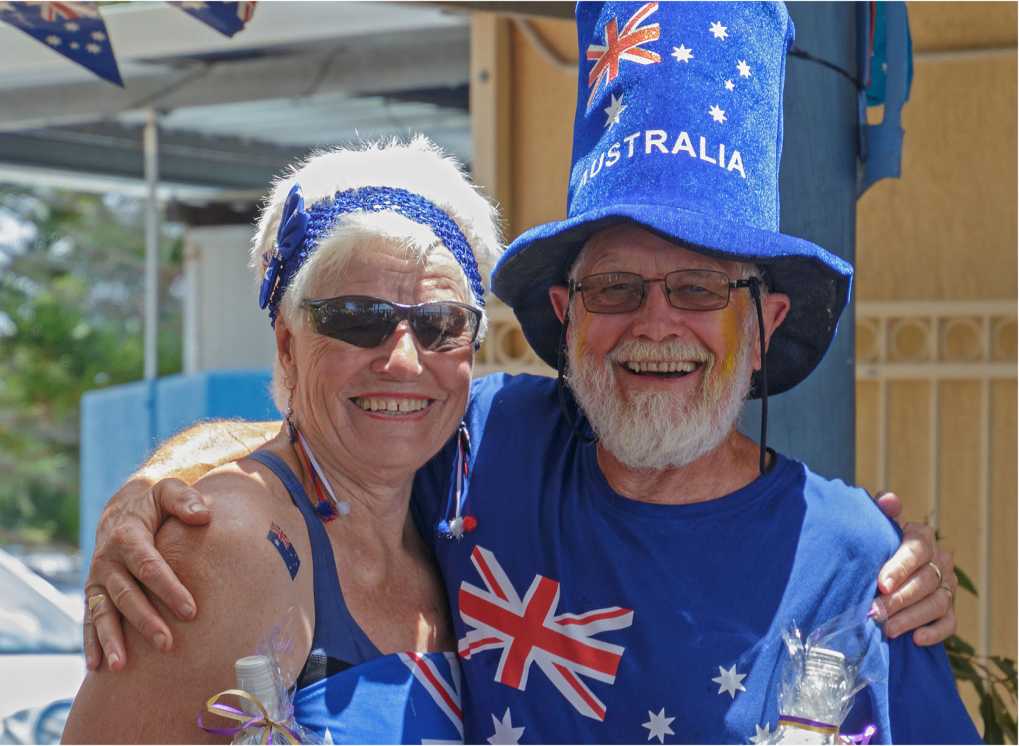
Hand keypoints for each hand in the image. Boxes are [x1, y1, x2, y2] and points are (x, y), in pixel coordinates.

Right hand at [84, 477, 210, 670]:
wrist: (123, 508)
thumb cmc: (155, 502)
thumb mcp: (169, 490)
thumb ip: (185, 499)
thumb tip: (203, 514)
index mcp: (127, 536)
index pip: (149, 566)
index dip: (169, 588)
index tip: (191, 611)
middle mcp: (107, 560)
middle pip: (126, 595)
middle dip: (146, 621)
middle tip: (168, 644)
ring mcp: (97, 579)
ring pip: (102, 612)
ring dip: (111, 639)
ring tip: (121, 667)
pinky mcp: (94, 592)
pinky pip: (89, 619)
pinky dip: (91, 642)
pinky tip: (96, 667)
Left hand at [871, 491, 956, 645]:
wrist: (877, 568)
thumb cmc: (873, 544)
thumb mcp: (874, 526)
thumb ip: (880, 511)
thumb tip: (889, 500)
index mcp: (921, 536)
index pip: (916, 550)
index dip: (899, 567)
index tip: (881, 584)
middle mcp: (939, 559)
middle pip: (925, 580)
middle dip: (899, 598)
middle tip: (875, 612)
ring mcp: (947, 585)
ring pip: (937, 603)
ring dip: (911, 617)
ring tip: (887, 628)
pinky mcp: (949, 609)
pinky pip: (950, 623)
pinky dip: (934, 632)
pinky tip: (916, 639)